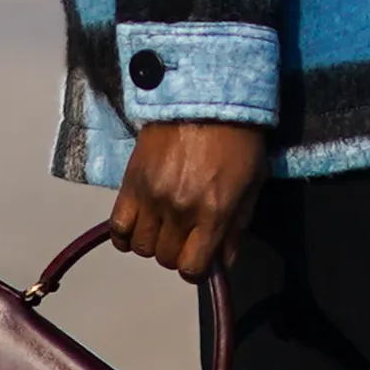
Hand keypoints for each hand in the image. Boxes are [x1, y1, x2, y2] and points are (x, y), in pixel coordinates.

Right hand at [106, 119, 267, 279]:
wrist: (203, 99)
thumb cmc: (236, 139)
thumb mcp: (252, 184)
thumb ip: (236, 227)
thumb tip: (223, 262)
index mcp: (213, 213)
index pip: (193, 268)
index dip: (196, 269)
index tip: (199, 259)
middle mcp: (179, 211)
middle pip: (166, 259)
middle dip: (178, 254)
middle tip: (186, 237)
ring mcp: (152, 198)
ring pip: (142, 247)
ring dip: (153, 243)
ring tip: (164, 227)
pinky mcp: (131, 184)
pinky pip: (117, 227)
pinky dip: (124, 236)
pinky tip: (138, 228)